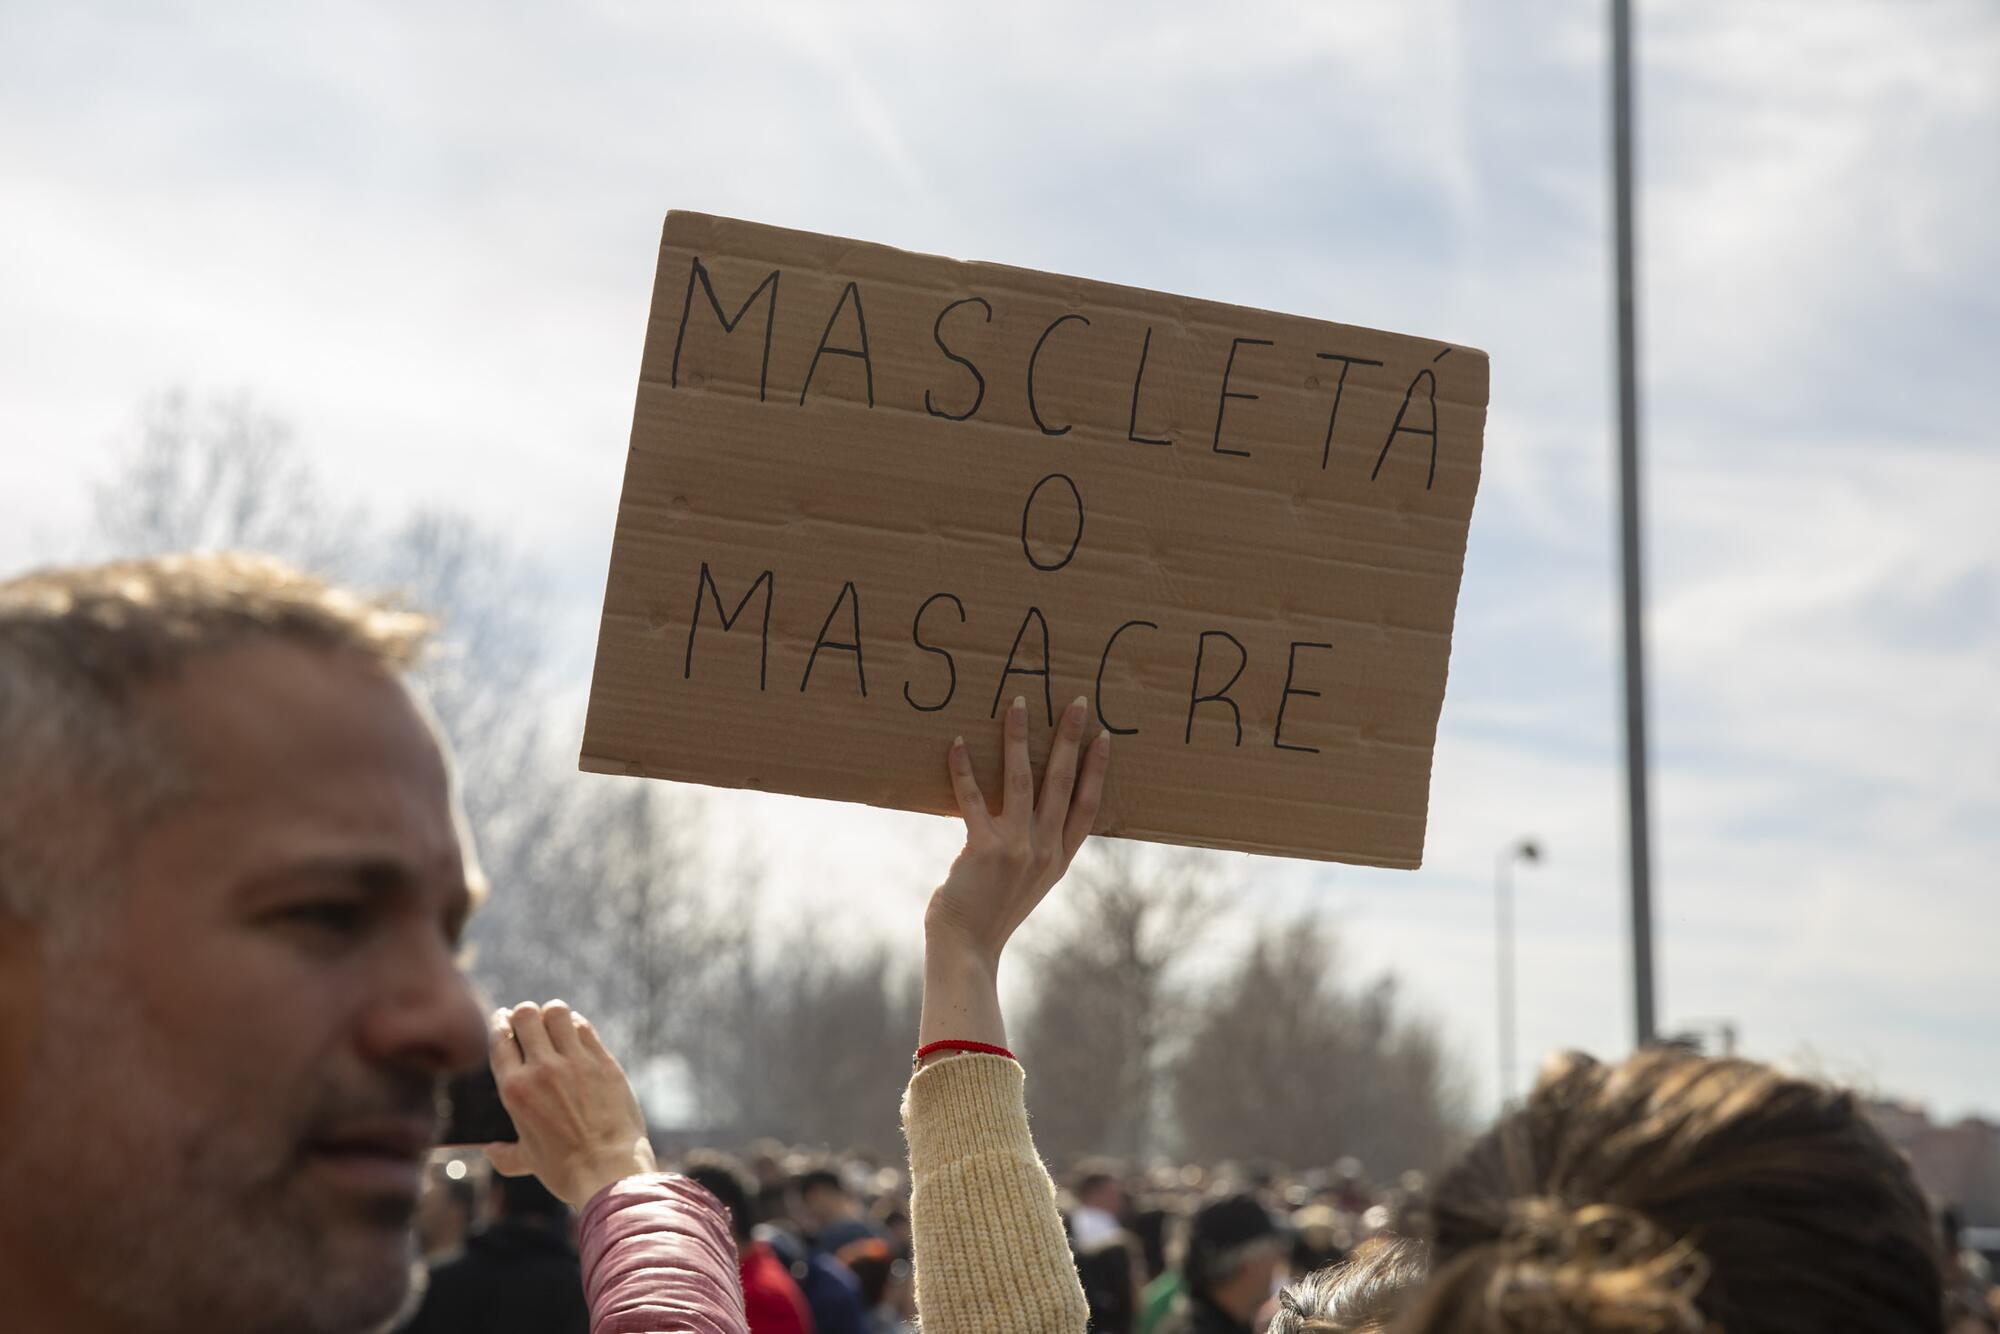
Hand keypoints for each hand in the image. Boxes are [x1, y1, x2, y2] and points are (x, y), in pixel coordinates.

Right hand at [482, 1000, 656, 1209]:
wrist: (608, 1170)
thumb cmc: (564, 1169)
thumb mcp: (527, 1161)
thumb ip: (505, 1154)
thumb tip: (490, 1151)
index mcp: (515, 1089)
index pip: (500, 1038)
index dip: (500, 1023)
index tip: (504, 1019)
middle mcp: (541, 1069)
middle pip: (526, 1015)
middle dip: (525, 1014)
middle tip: (530, 1021)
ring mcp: (574, 1062)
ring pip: (557, 1012)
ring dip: (552, 1014)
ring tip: (555, 1024)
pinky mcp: (603, 1061)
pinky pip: (584, 1028)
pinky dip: (577, 1026)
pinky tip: (577, 1034)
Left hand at [918, 694, 1109, 1048]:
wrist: (967, 948)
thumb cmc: (991, 913)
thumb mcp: (1029, 882)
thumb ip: (1036, 850)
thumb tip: (1031, 815)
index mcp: (1060, 858)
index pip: (1088, 804)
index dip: (1098, 768)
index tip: (1104, 736)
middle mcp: (1045, 849)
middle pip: (1063, 782)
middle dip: (1070, 737)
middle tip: (1075, 701)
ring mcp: (1017, 848)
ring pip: (1023, 779)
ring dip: (1020, 738)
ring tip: (1017, 703)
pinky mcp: (984, 848)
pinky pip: (973, 798)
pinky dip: (964, 769)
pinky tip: (957, 743)